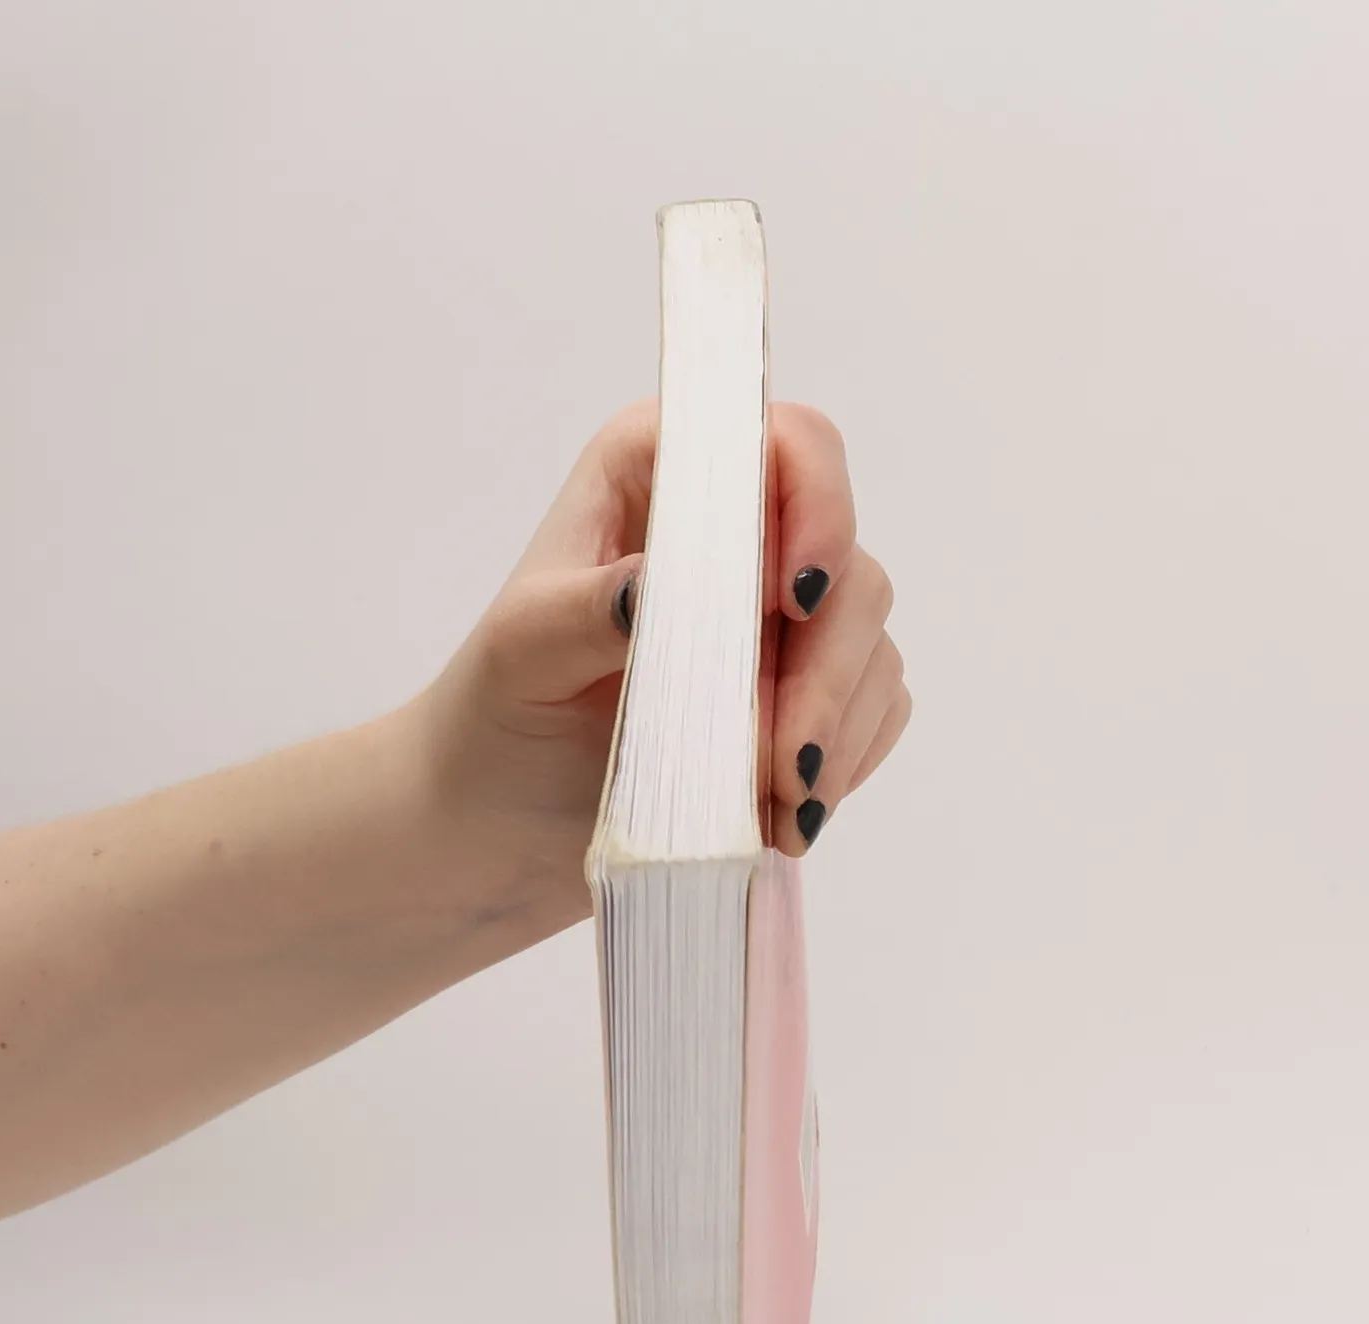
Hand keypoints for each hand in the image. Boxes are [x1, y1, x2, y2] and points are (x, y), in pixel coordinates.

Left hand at [416, 400, 911, 929]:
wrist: (494, 834)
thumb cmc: (494, 721)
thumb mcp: (520, 656)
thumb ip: (587, 611)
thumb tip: (657, 586)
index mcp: (661, 482)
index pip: (781, 443)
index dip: (814, 505)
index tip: (793, 599)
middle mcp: (735, 541)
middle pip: (846, 562)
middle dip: (828, 668)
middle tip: (786, 761)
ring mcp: (778, 625)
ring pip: (868, 644)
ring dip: (837, 731)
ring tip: (778, 810)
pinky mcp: (803, 702)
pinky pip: (874, 712)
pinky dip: (844, 764)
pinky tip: (786, 816)